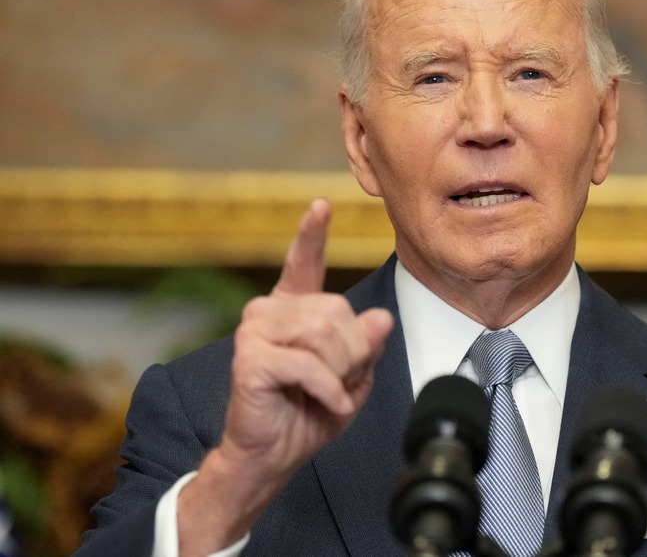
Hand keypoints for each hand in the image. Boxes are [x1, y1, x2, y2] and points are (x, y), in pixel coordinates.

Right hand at [178, 199, 392, 553]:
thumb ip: (366, 345)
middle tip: (339, 382)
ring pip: (325, 335)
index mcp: (292, 311)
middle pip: (337, 311)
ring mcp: (254, 332)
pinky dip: (329, 389)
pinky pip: (310, 365)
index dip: (312, 234)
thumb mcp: (352, 376)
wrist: (272, 456)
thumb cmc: (307, 413)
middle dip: (353, 353)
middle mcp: (268, 313)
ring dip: (341, 372)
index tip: (321, 206)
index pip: (303, 263)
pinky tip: (326, 403)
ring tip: (328, 393)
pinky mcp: (250, 359)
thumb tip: (379, 319)